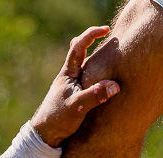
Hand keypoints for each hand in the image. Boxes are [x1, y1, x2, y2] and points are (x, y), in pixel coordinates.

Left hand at [30, 24, 119, 146]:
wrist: (46, 135)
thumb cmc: (57, 118)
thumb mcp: (77, 106)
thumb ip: (95, 95)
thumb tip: (115, 85)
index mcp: (68, 72)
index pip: (78, 45)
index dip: (91, 34)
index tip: (105, 29)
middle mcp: (70, 75)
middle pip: (81, 51)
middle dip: (95, 42)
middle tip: (113, 41)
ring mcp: (74, 84)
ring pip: (87, 65)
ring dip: (100, 60)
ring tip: (116, 59)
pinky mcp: (77, 94)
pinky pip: (91, 78)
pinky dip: (100, 74)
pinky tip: (110, 81)